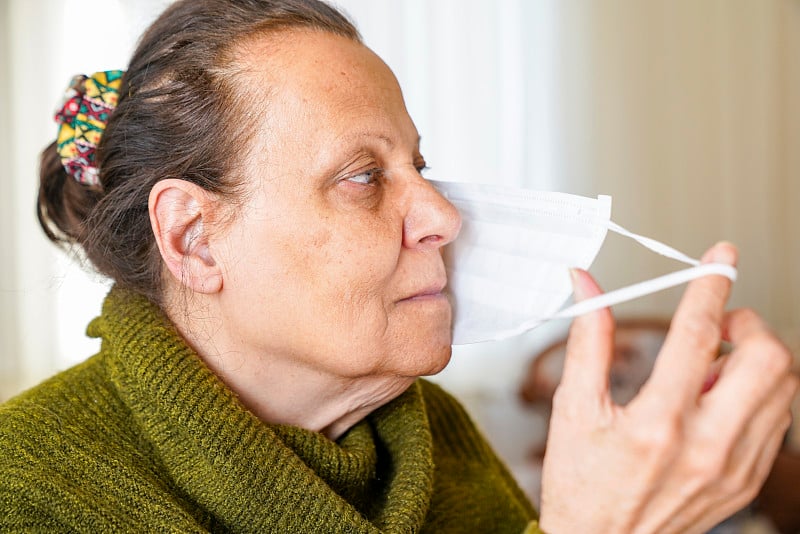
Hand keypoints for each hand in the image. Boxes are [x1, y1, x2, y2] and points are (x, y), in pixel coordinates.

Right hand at [537, 242, 798, 533]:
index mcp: (656, 425)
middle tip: (719, 324)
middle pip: (767, 360)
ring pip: (784, 387)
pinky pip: (779, 420)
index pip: (696, 336)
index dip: (711, 286)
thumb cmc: (581, 484)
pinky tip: (721, 396)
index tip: (721, 258)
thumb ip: (586, 341)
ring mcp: (735, 468)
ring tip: (713, 364)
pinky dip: (761, 391)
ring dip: (757, 357)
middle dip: (748, 324)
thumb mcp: (572, 410)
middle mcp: (706, 447)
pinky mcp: (746, 481)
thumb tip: (586, 286)